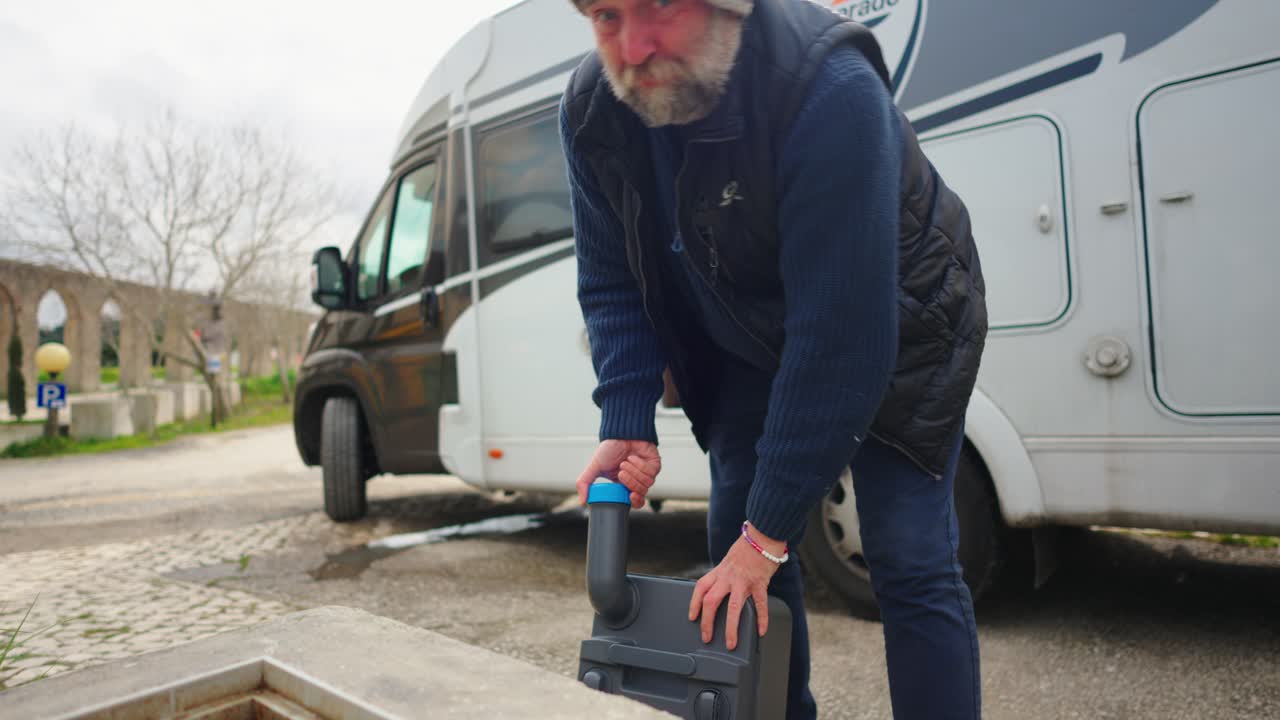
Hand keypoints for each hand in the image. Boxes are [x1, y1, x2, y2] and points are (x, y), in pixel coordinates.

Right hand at [575, 439, 661, 508]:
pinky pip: (651, 472)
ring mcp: (647, 473)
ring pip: (647, 483)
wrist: (619, 433)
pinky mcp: (654, 465)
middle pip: (641, 493)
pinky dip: (640, 464)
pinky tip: (633, 457)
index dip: (635, 501)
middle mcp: (637, 481)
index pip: (635, 502)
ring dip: (634, 472)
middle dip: (630, 483)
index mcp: (625, 485)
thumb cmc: (610, 449)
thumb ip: (585, 483)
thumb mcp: (595, 466)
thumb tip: (583, 502)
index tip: (630, 496)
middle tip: (621, 472)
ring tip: (625, 462)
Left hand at [688, 524, 785, 649]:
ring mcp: (743, 581)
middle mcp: (728, 577)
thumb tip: (721, 589)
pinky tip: (761, 630)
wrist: (763, 536)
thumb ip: (724, 575)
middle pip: (711, 601)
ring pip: (733, 607)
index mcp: (719, 571)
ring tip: (731, 643)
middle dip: (707, 622)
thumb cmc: (747, 548)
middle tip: (707, 637)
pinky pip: (760, 605)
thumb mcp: (729, 560)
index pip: (700, 588)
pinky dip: (761, 619)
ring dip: (731, 628)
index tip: (692, 617)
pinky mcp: (759, 583)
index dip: (693, 603)